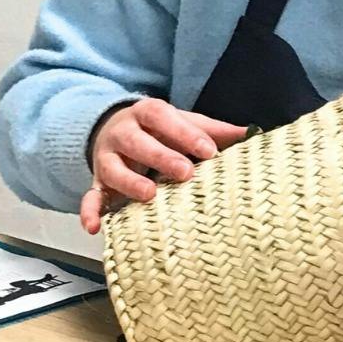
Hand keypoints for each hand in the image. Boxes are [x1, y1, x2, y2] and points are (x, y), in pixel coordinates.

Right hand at [80, 99, 246, 233]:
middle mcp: (122, 133)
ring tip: (150, 195)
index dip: (185, 133)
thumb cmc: (161, 130)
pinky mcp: (98, 182)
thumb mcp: (185, 123)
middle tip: (185, 172)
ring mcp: (107, 158)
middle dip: (160, 157)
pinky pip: (91, 196)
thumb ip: (214, 130)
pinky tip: (95, 227)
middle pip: (136, 142)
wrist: (116, 127)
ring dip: (129, 182)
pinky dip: (90, 211)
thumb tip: (252, 134)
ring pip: (112, 169)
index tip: (209, 150)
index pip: (163, 118)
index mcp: (147, 114)